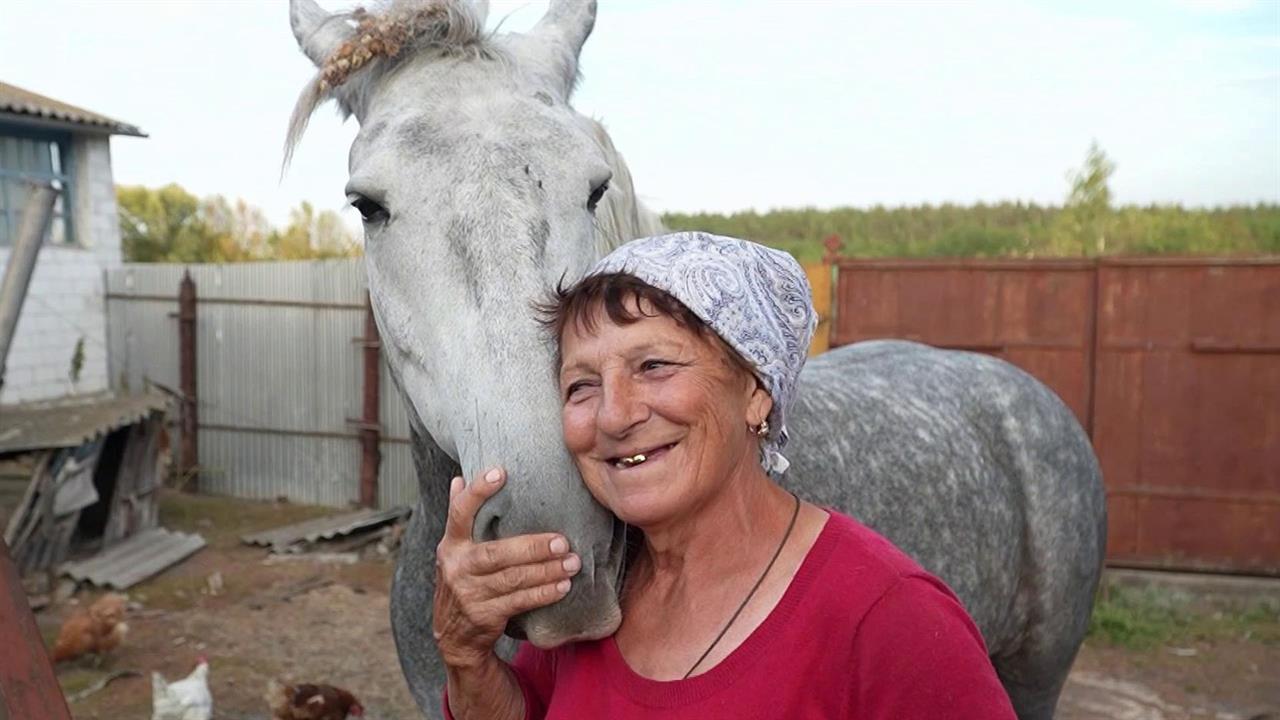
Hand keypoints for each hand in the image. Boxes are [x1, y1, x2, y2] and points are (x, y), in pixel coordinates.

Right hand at [432, 466, 578, 668]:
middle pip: (496, 553)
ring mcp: (469, 593)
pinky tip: (562, 586)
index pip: (459, 513)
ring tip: (572, 563)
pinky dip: (543, 594)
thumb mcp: (455, 552)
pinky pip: (519, 601)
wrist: (455, 637)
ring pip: (512, 579)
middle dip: (532, 547)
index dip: (478, 492)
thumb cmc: (464, 582)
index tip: (501, 472)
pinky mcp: (484, 615)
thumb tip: (459, 480)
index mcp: (451, 545)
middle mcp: (457, 567)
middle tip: (562, 540)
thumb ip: (460, 518)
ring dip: (545, 571)